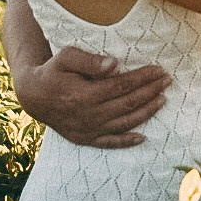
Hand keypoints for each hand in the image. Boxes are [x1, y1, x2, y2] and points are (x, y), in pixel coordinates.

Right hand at [15, 46, 168, 147]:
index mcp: (85, 95)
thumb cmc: (52, 72)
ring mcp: (88, 130)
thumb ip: (90, 61)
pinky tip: (142, 137)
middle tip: (167, 81)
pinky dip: (126, 141)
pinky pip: (109, 143)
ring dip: (146, 112)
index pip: (122, 86)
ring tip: (162, 100)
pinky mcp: (85, 139)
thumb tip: (115, 64)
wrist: (33, 96)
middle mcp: (89, 115)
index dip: (143, 78)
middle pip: (128, 104)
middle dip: (150, 91)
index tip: (159, 70)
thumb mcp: (66, 58)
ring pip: (124, 123)